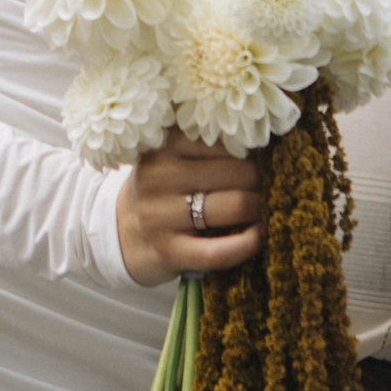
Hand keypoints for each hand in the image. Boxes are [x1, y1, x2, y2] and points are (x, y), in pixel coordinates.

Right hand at [117, 130, 262, 284]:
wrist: (123, 232)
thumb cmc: (164, 188)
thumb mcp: (175, 156)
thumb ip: (211, 144)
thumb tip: (266, 142)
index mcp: (166, 142)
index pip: (229, 139)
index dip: (254, 150)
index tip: (262, 158)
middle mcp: (160, 175)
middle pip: (238, 172)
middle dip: (262, 180)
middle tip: (268, 185)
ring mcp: (161, 215)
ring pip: (234, 206)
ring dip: (259, 208)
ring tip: (263, 207)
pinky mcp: (168, 251)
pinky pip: (220, 250)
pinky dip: (248, 243)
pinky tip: (258, 236)